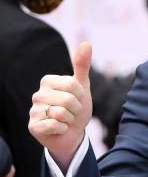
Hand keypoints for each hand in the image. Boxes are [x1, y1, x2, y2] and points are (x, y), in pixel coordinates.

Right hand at [28, 42, 92, 170]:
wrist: (73, 133)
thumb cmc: (77, 108)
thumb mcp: (83, 86)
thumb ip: (82, 65)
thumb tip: (85, 43)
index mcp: (48, 81)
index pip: (73, 85)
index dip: (81, 95)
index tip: (77, 98)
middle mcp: (38, 94)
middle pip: (68, 100)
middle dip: (76, 109)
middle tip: (72, 112)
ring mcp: (34, 110)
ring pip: (61, 113)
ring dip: (69, 119)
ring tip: (65, 120)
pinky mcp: (33, 126)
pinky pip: (55, 125)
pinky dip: (62, 128)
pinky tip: (58, 128)